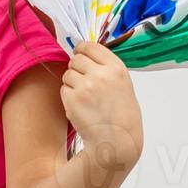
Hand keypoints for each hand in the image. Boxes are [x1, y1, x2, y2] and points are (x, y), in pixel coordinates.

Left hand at [61, 41, 143, 165]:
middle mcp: (100, 74)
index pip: (91, 45)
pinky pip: (63, 89)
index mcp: (117, 68)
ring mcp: (85, 86)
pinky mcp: (72, 99)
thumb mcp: (124, 85)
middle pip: (76, 59)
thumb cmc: (123, 117)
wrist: (116, 142)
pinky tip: (81, 107)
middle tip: (84, 82)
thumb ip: (107, 69)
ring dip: (72, 83)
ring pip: (67, 74)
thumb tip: (87, 55)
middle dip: (77, 68)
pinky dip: (68, 96)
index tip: (81, 54)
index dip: (83, 50)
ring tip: (86, 98)